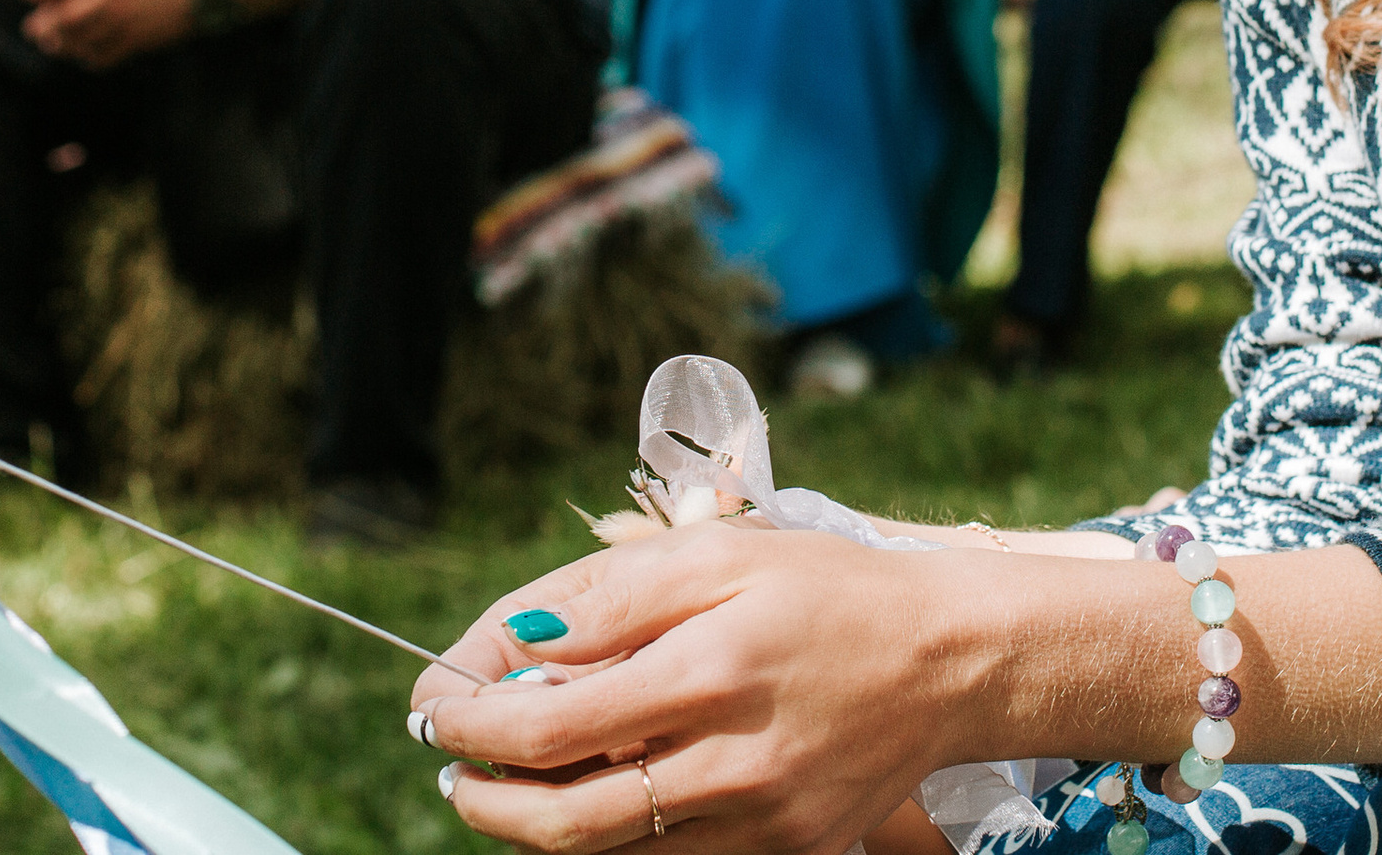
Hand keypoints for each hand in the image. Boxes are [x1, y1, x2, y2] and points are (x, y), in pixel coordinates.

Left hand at [18, 0, 200, 68]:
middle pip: (64, 17)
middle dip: (43, 25)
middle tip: (35, 27)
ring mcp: (126, 21)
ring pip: (81, 40)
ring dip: (62, 44)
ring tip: (54, 43)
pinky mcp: (138, 42)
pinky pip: (103, 57)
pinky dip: (88, 58)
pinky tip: (84, 53)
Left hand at [410, 524, 994, 854]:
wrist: (946, 660)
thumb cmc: (825, 588)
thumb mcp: (719, 556)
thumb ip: (614, 598)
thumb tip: (518, 642)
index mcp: (707, 674)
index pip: (548, 728)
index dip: (471, 721)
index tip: (435, 701)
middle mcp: (728, 766)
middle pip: (565, 821)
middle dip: (484, 797)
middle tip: (450, 764)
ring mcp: (757, 825)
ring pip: (610, 851)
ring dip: (537, 820)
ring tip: (505, 777)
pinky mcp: (782, 853)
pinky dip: (614, 831)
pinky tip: (597, 784)